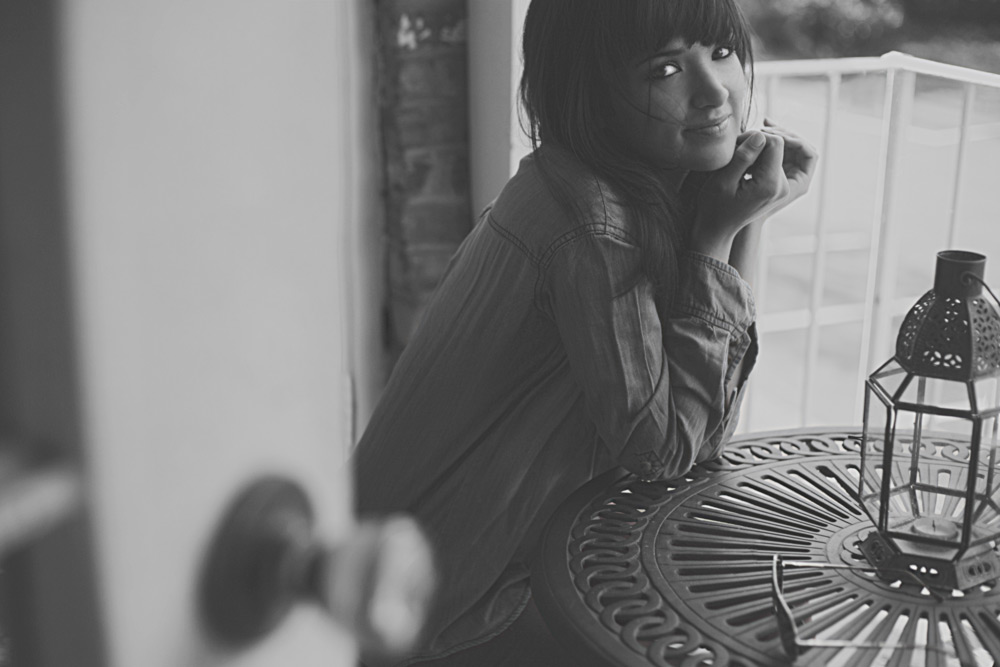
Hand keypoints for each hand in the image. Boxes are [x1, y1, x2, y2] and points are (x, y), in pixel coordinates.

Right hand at [688, 120, 817, 258]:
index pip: (776, 143)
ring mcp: (782, 188)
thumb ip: (743, 157)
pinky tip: (743, 165)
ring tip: (737, 159)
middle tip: (734, 150)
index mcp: (770, 185)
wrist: (717, 228)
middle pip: (779, 147)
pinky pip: (774, 162)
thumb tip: (761, 135)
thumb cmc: (714, 206)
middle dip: (758, 143)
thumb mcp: (723, 180)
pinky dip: (759, 158)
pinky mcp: (778, 187)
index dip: (756, 136)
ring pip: (777, 153)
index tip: (737, 145)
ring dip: (757, 150)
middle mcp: (782, 187)